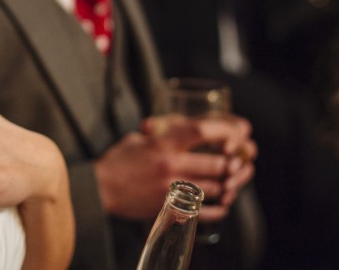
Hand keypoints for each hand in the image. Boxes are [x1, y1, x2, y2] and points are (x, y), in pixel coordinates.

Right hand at [95, 114, 255, 222]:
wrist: (100, 188)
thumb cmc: (120, 159)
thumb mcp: (140, 137)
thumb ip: (164, 131)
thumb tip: (188, 125)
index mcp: (164, 142)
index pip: (203, 130)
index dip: (226, 130)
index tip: (237, 132)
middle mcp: (171, 164)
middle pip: (217, 162)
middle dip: (233, 162)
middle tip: (237, 161)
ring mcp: (171, 188)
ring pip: (215, 188)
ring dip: (228, 185)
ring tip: (231, 182)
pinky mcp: (169, 207)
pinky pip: (204, 212)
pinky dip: (219, 210)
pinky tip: (223, 206)